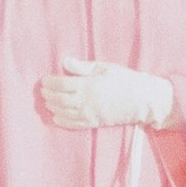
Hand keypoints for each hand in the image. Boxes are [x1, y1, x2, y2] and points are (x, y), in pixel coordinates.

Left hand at [40, 57, 177, 128]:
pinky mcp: (94, 123)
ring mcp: (90, 114)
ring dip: (53, 107)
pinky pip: (74, 124)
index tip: (44, 80)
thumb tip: (65, 62)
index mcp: (89, 85)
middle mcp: (86, 101)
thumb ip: (83, 67)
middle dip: (48, 95)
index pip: (61, 84)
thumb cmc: (125, 79)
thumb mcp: (105, 68)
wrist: (142, 100)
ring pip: (64, 113)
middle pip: (59, 100)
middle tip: (43, 91)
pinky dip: (62, 121)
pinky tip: (56, 117)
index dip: (50, 82)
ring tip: (48, 102)